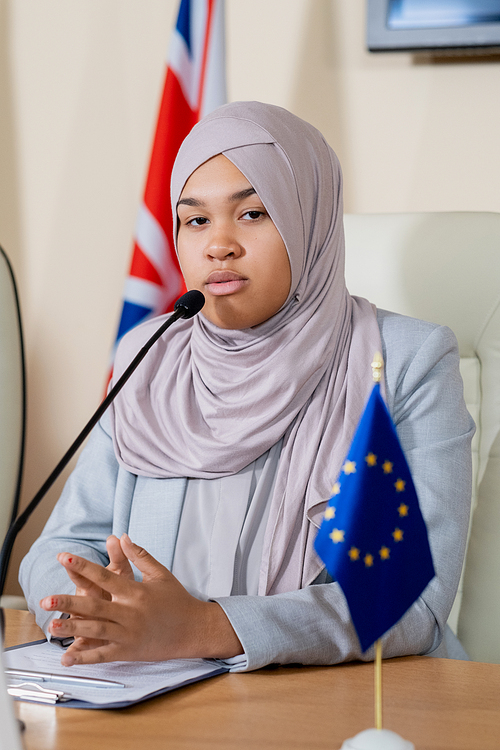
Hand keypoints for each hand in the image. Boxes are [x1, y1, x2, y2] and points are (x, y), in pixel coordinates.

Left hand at [40, 534, 242, 664]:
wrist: (194, 629)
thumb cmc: (177, 599)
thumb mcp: (160, 573)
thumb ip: (139, 556)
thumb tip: (122, 536)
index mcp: (136, 591)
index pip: (105, 576)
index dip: (83, 566)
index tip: (63, 556)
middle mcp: (130, 612)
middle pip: (95, 606)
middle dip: (69, 602)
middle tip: (45, 599)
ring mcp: (129, 633)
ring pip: (96, 631)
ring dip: (73, 628)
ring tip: (52, 625)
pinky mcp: (129, 651)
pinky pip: (103, 654)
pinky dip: (85, 657)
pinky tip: (67, 656)